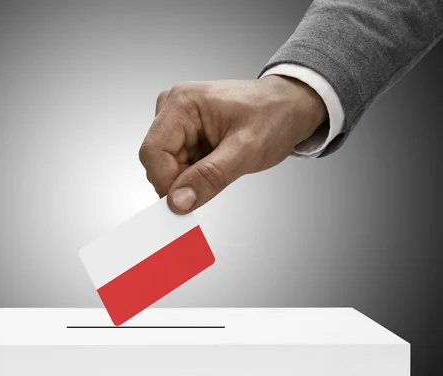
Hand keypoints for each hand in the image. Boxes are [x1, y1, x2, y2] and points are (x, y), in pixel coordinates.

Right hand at [138, 76, 327, 213]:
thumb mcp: (246, 151)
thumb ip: (209, 177)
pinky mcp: (183, 132)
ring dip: (190, 178)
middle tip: (214, 183)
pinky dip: (195, 174)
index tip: (185, 204)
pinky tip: (217, 164)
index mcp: (182, 103)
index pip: (153, 152)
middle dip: (181, 181)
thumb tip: (178, 202)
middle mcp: (172, 108)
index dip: (165, 183)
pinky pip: (177, 164)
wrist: (290, 106)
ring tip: (222, 166)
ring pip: (166, 166)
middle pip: (157, 160)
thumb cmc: (274, 116)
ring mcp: (177, 120)